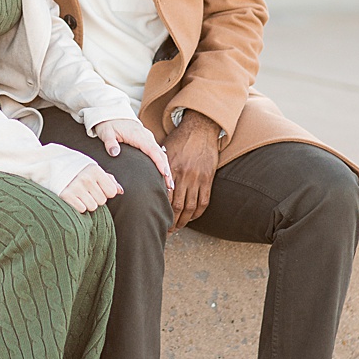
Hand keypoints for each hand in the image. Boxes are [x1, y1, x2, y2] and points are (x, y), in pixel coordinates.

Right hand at [58, 164, 122, 213]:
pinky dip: (78, 206)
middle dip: (96, 198)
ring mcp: (75, 187)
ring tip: (80, 195)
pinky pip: (81, 209)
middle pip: (102, 201)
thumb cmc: (79, 172)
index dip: (106, 192)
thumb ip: (109, 180)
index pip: (111, 192)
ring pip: (92, 207)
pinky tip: (74, 199)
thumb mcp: (94, 171)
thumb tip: (120, 191)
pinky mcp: (66, 196)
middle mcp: (86, 178)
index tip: (98, 188)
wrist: (54, 169)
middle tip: (87, 192)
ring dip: (87, 203)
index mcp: (95, 170)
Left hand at [93, 116, 173, 190]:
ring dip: (165, 168)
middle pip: (160, 154)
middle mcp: (146, 137)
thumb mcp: (106, 132)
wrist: (111, 114)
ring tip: (168, 184)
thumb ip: (110, 143)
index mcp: (138, 135)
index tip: (165, 174)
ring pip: (160, 154)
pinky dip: (161, 163)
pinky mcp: (146, 141)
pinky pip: (156, 152)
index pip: (152, 150)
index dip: (160, 163)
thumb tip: (115, 153)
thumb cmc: (108, 124)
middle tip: (170, 186)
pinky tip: (162, 173)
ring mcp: (147, 139)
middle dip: (166, 170)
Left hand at [162, 110, 220, 228]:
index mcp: (171, 169)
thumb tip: (150, 182)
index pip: (165, 197)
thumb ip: (159, 167)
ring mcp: (197, 178)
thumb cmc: (180, 139)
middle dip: (171, 221)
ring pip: (191, 206)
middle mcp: (184, 176)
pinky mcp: (208, 178)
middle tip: (166, 230)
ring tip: (178, 227)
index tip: (156, 219)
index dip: (161, 211)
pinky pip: (204, 200)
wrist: (200, 128)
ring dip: (184, 220)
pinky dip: (198, 212)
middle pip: (177, 206)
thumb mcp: (165, 150)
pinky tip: (192, 217)